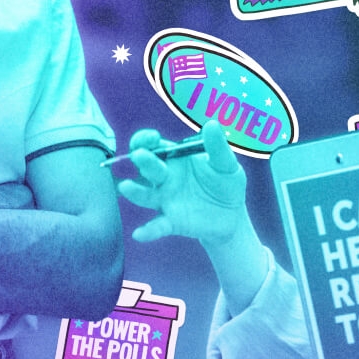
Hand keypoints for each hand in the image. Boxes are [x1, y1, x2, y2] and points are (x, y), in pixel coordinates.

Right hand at [116, 121, 250, 245]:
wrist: (232, 217)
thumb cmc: (226, 185)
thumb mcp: (226, 165)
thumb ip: (218, 147)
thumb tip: (213, 124)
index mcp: (175, 159)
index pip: (153, 145)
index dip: (146, 140)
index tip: (151, 138)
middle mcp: (164, 178)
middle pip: (147, 167)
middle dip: (142, 160)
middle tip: (141, 156)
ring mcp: (165, 200)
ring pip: (144, 195)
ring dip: (134, 191)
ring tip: (127, 187)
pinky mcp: (171, 221)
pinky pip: (156, 226)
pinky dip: (147, 230)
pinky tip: (139, 234)